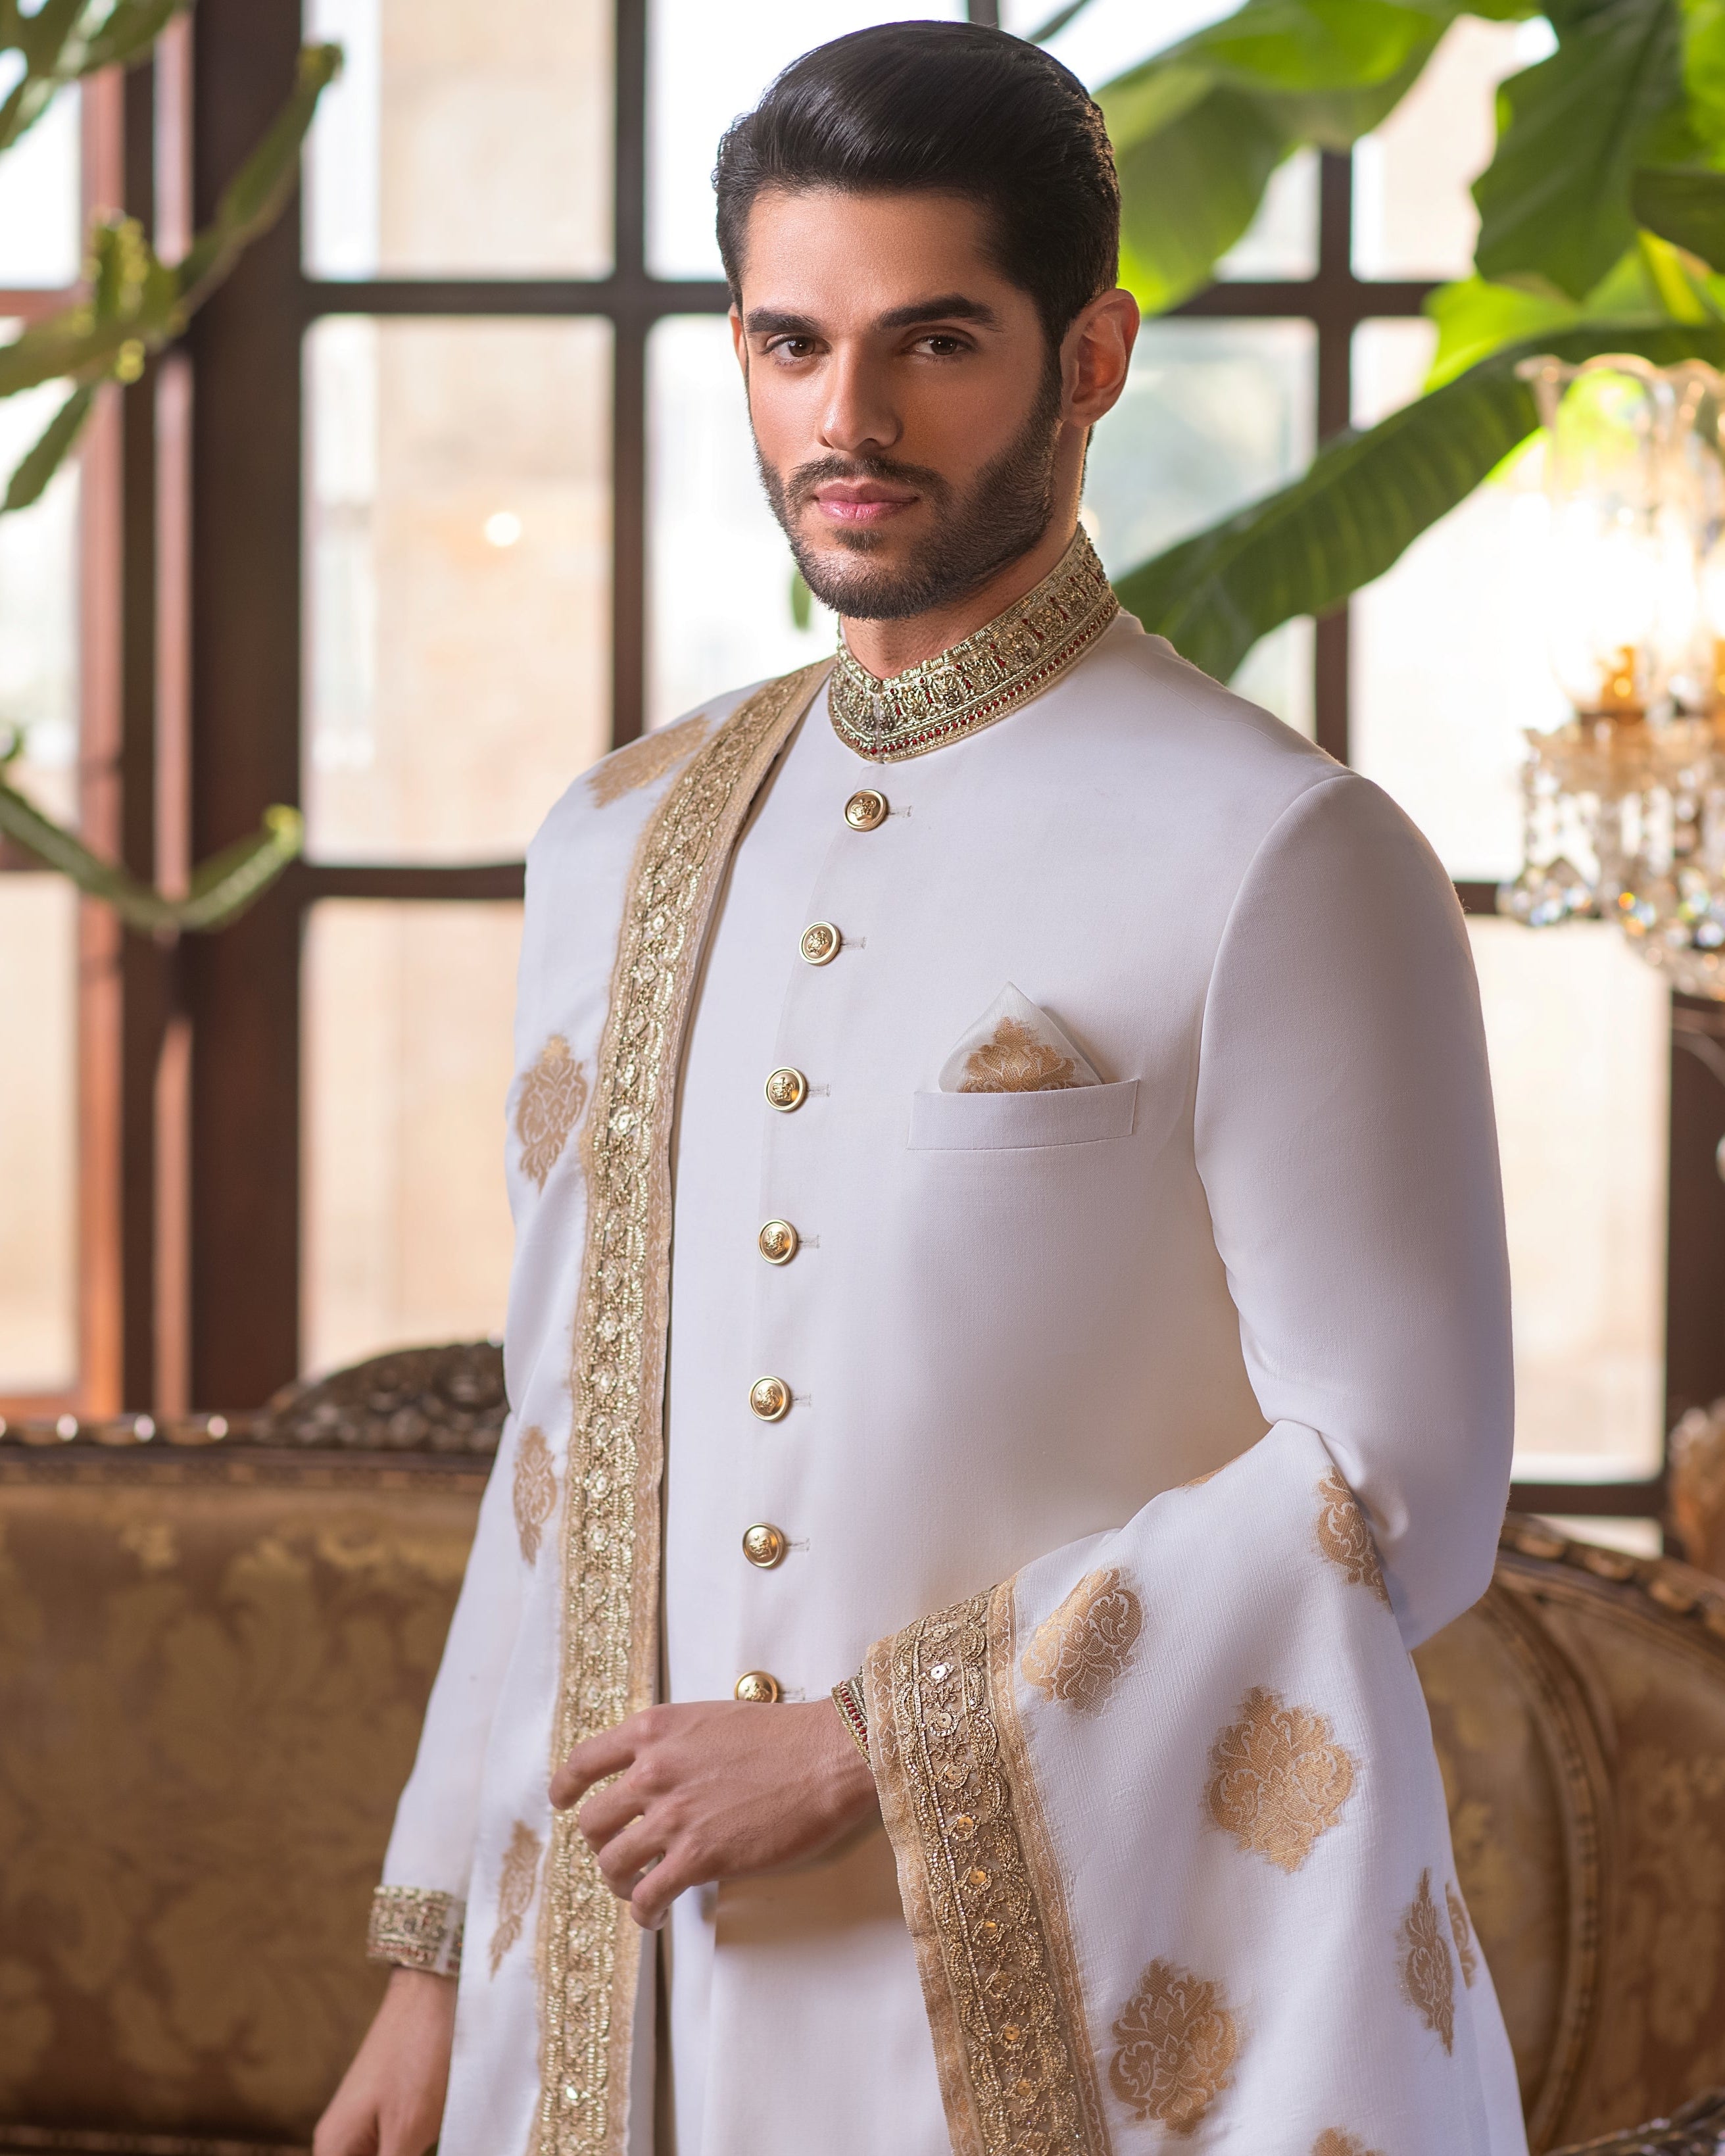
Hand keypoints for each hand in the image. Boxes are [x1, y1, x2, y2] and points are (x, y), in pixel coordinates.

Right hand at [313, 1966, 455, 2155]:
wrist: (434, 1988)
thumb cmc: (419, 2053)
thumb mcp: (407, 2130)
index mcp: (333, 2147)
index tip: (407, 2152)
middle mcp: (340, 2139)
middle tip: (419, 2145)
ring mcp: (365, 2125)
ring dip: (410, 2153)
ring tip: (427, 2137)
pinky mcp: (390, 2113)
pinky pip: (391, 2150)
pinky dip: (411, 2150)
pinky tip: (433, 2140)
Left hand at [551, 1699, 877, 1928]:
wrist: (828, 1756)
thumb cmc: (783, 1736)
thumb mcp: (710, 1720)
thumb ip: (674, 1746)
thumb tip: (656, 1775)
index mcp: (654, 1730)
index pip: (584, 1761)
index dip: (566, 1788)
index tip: (563, 1802)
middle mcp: (653, 1771)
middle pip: (592, 1822)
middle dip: (600, 1845)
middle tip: (620, 1855)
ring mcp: (673, 1816)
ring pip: (612, 1863)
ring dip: (619, 1883)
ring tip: (637, 1890)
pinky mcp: (698, 1858)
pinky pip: (647, 1896)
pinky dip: (644, 1912)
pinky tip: (655, 1915)